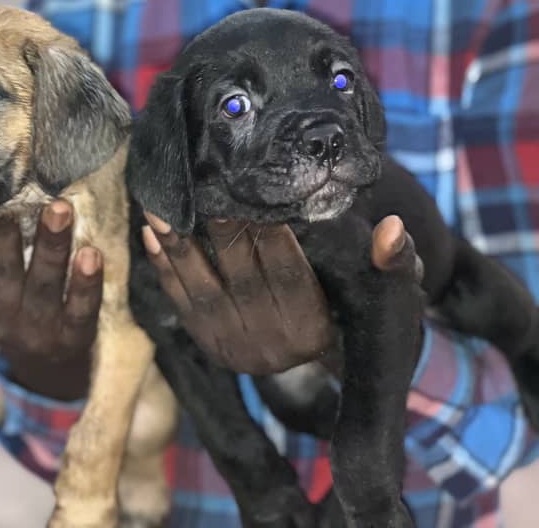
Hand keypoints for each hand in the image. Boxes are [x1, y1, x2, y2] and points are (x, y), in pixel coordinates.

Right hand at [0, 200, 102, 399]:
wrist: (45, 358)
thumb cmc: (13, 297)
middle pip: (1, 269)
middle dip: (8, 229)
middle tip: (16, 190)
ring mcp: (34, 332)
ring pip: (43, 284)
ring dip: (52, 245)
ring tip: (61, 208)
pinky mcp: (71, 339)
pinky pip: (80, 310)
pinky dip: (85, 283)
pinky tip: (92, 253)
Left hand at [142, 213, 421, 374]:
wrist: (322, 357)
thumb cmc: (352, 311)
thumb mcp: (384, 294)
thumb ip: (394, 263)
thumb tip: (392, 228)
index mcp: (311, 329)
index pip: (288, 274)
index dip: (272, 234)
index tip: (257, 193)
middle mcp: (270, 345)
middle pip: (241, 279)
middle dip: (220, 232)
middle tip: (206, 189)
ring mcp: (233, 348)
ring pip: (202, 292)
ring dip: (178, 248)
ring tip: (160, 207)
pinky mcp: (206, 345)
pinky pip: (181, 304)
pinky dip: (165, 267)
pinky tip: (151, 232)